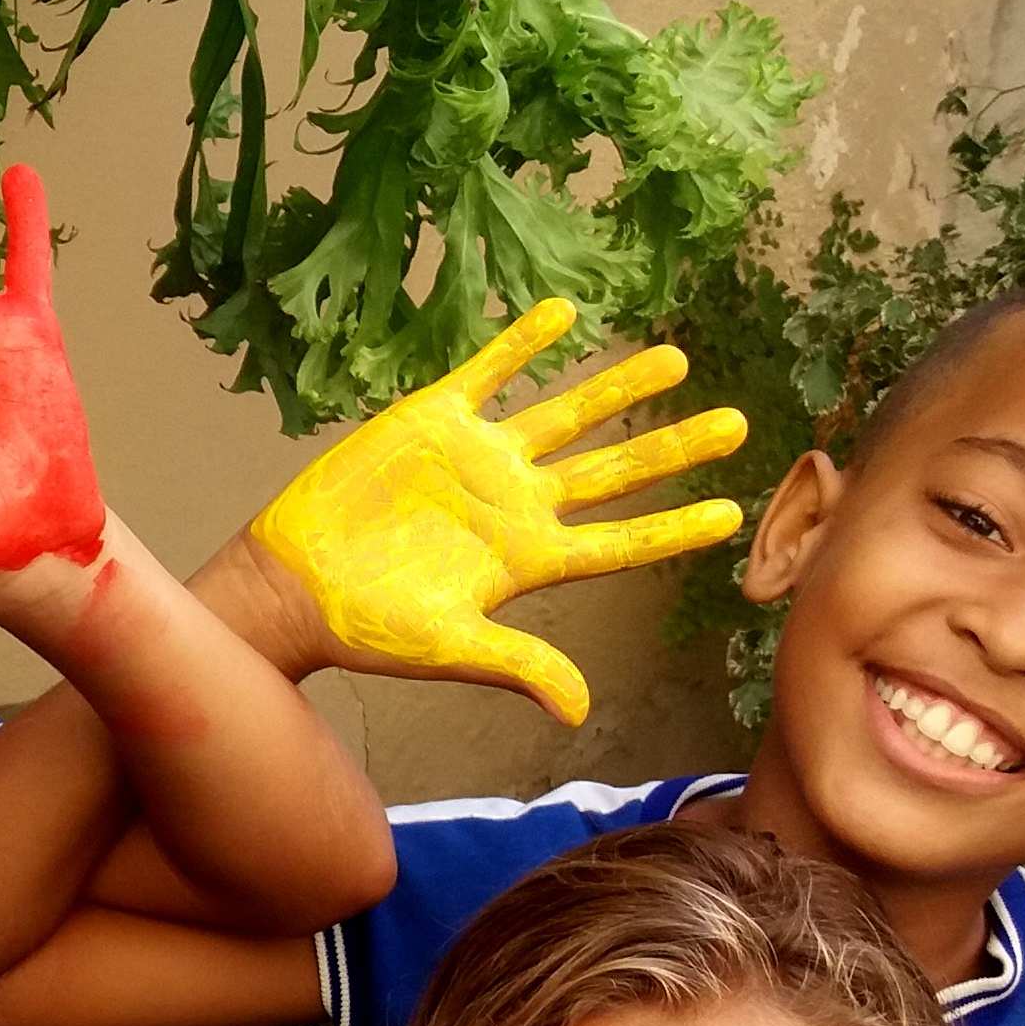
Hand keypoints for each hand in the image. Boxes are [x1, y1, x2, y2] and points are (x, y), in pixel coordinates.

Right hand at [243, 299, 742, 721]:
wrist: (289, 585)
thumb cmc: (365, 628)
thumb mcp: (448, 649)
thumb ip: (518, 666)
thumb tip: (579, 711)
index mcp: (525, 559)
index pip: (617, 541)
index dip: (672, 528)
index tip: (730, 515)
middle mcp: (513, 504)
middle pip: (612, 470)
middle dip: (673, 445)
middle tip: (736, 422)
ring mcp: (477, 458)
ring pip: (565, 413)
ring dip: (618, 387)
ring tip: (675, 358)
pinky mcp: (431, 421)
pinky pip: (489, 372)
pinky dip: (524, 343)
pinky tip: (565, 314)